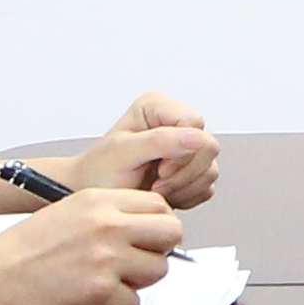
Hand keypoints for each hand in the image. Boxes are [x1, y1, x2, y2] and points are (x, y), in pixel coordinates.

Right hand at [0, 188, 182, 304]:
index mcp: (98, 200)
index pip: (159, 206)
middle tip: (134, 262)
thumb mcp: (67, 212)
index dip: (156, 226)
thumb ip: (108, 215)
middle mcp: (107, 225)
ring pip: (157, 271)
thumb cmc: (21, 252)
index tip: (145, 239)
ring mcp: (106, 259)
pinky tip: (88, 298)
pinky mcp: (100, 293)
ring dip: (136, 282)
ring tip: (104, 282)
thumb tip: (146, 229)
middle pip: (170, 234)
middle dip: (157, 251)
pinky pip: (132, 303)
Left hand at [59, 93, 221, 205]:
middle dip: (183, 173)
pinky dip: (187, 196)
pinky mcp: (190, 170)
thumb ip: (160, 141)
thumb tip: (196, 137)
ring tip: (157, 190)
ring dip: (184, 187)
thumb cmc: (98, 173)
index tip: (158, 169)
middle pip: (208, 146)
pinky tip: (165, 195)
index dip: (181, 151)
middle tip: (156, 183)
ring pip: (210, 168)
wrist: (93, 196)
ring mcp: (184, 148)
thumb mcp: (123, 153)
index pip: (194, 124)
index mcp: (157, 108)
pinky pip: (206, 185)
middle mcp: (174, 123)